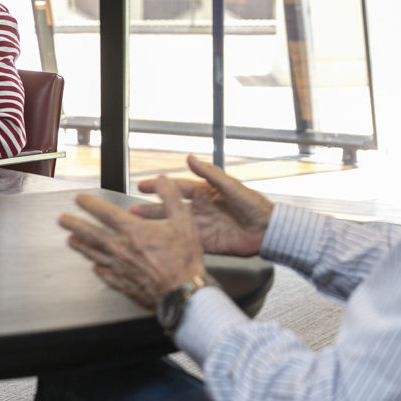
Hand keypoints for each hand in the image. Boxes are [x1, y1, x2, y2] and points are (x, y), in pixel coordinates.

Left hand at [58, 176, 205, 308]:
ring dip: (80, 246)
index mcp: (133, 231)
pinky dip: (97, 269)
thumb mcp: (184, 221)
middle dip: (74, 224)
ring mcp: (119, 268)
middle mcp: (121, 249)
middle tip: (62, 219)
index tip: (79, 199)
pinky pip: (105, 274)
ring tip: (70, 241)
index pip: (104, 213)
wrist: (183, 293)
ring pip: (93, 254)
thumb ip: (171, 197)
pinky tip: (95, 268)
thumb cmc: (184, 260)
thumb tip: (163, 181)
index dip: (89, 204)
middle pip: (90, 234)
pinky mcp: (123, 284)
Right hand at [129, 155, 272, 256]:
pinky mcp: (208, 242)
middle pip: (171, 207)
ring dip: (158, 225)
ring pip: (174, 224)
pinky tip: (159, 243)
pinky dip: (173, 241)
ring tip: (140, 226)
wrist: (268, 230)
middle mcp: (201, 208)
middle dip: (152, 208)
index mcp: (206, 192)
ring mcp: (203, 226)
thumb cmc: (254, 205)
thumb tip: (190, 157)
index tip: (142, 186)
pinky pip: (187, 241)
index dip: (160, 187)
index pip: (177, 188)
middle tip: (132, 210)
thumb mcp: (230, 186)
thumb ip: (209, 174)